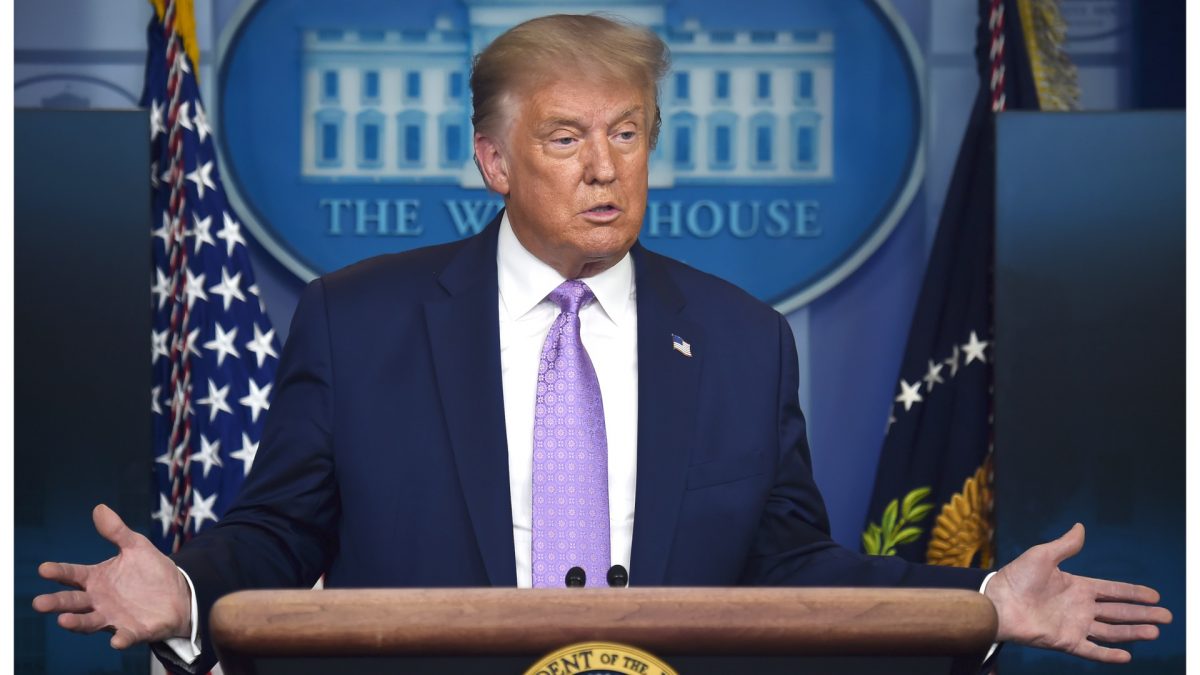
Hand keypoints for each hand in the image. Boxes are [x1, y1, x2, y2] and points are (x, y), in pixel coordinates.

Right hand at [32, 504, 191, 648]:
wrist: (179, 594)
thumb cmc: (150, 571)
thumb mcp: (136, 547)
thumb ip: (117, 532)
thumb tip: (99, 508)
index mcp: (96, 579)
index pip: (72, 574)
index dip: (58, 572)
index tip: (44, 568)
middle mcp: (99, 600)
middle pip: (72, 602)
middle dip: (56, 603)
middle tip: (39, 603)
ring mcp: (113, 617)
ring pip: (89, 622)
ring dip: (76, 623)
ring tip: (63, 620)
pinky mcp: (133, 631)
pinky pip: (125, 636)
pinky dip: (120, 639)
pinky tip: (117, 641)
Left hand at [985, 523, 1171, 662]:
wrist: (997, 602)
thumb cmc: (1016, 578)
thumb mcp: (1042, 555)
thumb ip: (1065, 545)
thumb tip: (1080, 526)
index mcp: (1077, 586)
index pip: (1113, 590)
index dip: (1133, 593)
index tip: (1155, 595)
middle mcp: (1080, 607)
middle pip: (1118, 612)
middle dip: (1143, 614)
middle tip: (1167, 616)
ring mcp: (1074, 625)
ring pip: (1111, 631)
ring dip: (1133, 632)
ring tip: (1154, 632)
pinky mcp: (1065, 641)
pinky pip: (1091, 650)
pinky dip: (1108, 655)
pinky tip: (1127, 656)